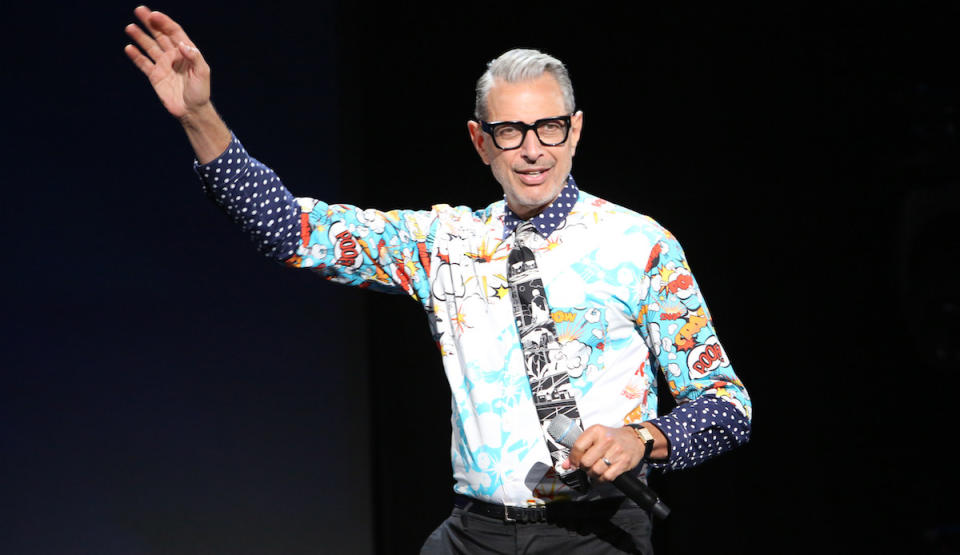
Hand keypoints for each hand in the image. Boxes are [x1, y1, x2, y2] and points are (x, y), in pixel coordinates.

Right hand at [124, 5, 209, 119]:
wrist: (191, 111)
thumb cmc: (200, 92)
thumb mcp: (203, 73)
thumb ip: (194, 57)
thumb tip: (181, 44)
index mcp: (186, 52)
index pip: (174, 32)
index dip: (164, 22)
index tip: (154, 15)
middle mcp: (174, 56)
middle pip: (160, 35)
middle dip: (150, 23)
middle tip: (139, 10)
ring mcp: (163, 65)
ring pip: (149, 47)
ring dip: (140, 37)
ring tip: (130, 27)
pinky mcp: (155, 76)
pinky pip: (143, 63)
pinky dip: (136, 56)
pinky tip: (129, 48)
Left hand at [562, 424, 644, 483]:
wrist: (634, 439)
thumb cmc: (612, 438)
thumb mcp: (595, 436)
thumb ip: (580, 449)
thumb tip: (566, 464)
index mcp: (596, 431)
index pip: (578, 447)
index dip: (573, 458)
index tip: (573, 463)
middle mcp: (607, 440)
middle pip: (586, 462)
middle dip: (583, 467)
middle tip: (586, 466)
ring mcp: (616, 451)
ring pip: (595, 471)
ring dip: (592, 474)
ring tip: (594, 470)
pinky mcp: (624, 463)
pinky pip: (607, 477)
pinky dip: (601, 480)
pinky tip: (600, 476)